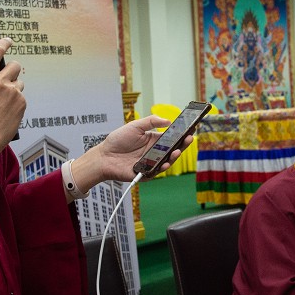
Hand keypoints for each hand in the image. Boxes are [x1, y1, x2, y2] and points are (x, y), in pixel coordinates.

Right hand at [0, 38, 24, 187]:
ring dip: (13, 87)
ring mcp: (13, 92)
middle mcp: (0, 81)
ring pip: (19, 82)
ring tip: (1, 102)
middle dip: (10, 70)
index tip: (8, 42)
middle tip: (3, 81)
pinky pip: (21, 96)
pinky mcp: (22, 103)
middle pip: (15, 65)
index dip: (4, 43)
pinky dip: (15, 101)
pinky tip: (5, 111)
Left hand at [69, 114, 192, 191]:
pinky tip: (165, 163)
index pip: (171, 137)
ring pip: (167, 161)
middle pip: (173, 149)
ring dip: (174, 156)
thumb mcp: (135, 126)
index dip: (181, 134)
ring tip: (177, 150)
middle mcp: (155, 152)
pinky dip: (162, 168)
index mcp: (154, 140)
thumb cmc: (118, 140)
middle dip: (182, 144)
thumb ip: (151, 122)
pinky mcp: (146, 173)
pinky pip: (157, 171)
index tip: (190, 129)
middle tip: (189, 138)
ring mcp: (151, 163)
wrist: (104, 156)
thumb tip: (168, 120)